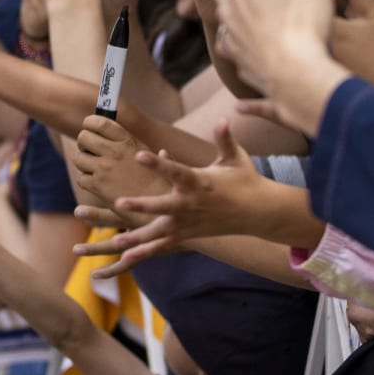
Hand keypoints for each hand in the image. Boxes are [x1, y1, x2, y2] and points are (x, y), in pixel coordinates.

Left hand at [70, 120, 268, 278]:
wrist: (258, 212)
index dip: (158, 164)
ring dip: (138, 235)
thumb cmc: (244, 180)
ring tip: (115, 239)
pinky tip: (124, 255)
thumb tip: (222, 119)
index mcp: (200, 181)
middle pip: (163, 206)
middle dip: (142, 206)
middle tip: (119, 203)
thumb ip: (224, 139)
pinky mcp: (188, 234)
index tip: (140, 154)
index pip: (176, 171)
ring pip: (160, 231)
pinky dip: (145, 250)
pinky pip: (163, 245)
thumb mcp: (235, 157)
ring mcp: (188, 222)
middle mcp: (191, 204)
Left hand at [72, 115, 166, 214]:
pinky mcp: (99, 187)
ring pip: (79, 158)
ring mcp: (105, 169)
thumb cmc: (156, 178)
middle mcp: (114, 152)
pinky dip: (87, 181)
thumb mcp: (146, 153)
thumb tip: (109, 127)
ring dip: (84, 163)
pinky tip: (98, 184)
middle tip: (90, 151)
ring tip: (95, 169)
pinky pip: (82, 178)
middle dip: (84, 144)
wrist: (159, 205)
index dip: (89, 123)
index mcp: (126, 140)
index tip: (89, 128)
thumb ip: (126, 141)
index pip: (99, 122)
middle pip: (83, 137)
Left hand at [210, 0, 346, 136]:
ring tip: (248, 2)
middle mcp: (230, 11)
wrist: (297, 80)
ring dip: (234, 5)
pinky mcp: (244, 64)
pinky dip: (242, 43)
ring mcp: (234, 40)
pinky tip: (250, 46)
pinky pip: (238, 49)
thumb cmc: (300, 26)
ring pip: (227, 16)